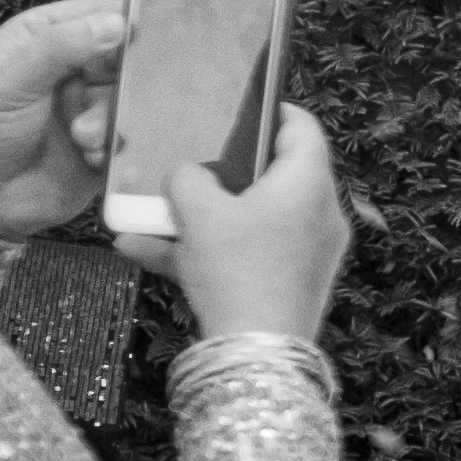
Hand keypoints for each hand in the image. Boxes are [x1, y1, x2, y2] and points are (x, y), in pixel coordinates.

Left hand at [0, 0, 128, 242]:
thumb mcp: (13, 81)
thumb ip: (61, 47)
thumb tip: (119, 22)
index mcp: (45, 37)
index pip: (100, 14)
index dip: (127, 20)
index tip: (150, 35)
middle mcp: (73, 67)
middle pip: (127, 57)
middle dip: (127, 77)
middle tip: (121, 94)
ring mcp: (92, 107)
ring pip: (132, 99)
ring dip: (112, 118)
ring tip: (83, 138)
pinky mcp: (106, 144)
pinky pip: (133, 136)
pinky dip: (116, 146)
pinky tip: (91, 157)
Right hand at [158, 103, 351, 347]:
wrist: (256, 355)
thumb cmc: (238, 270)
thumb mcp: (199, 213)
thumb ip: (186, 179)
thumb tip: (187, 176)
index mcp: (309, 184)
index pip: (303, 128)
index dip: (275, 110)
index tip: (246, 104)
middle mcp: (319, 214)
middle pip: (272, 176)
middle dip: (223, 171)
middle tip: (193, 158)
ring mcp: (307, 252)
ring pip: (248, 219)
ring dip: (198, 217)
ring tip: (149, 213)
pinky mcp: (289, 283)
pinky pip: (242, 254)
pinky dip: (201, 251)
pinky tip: (141, 251)